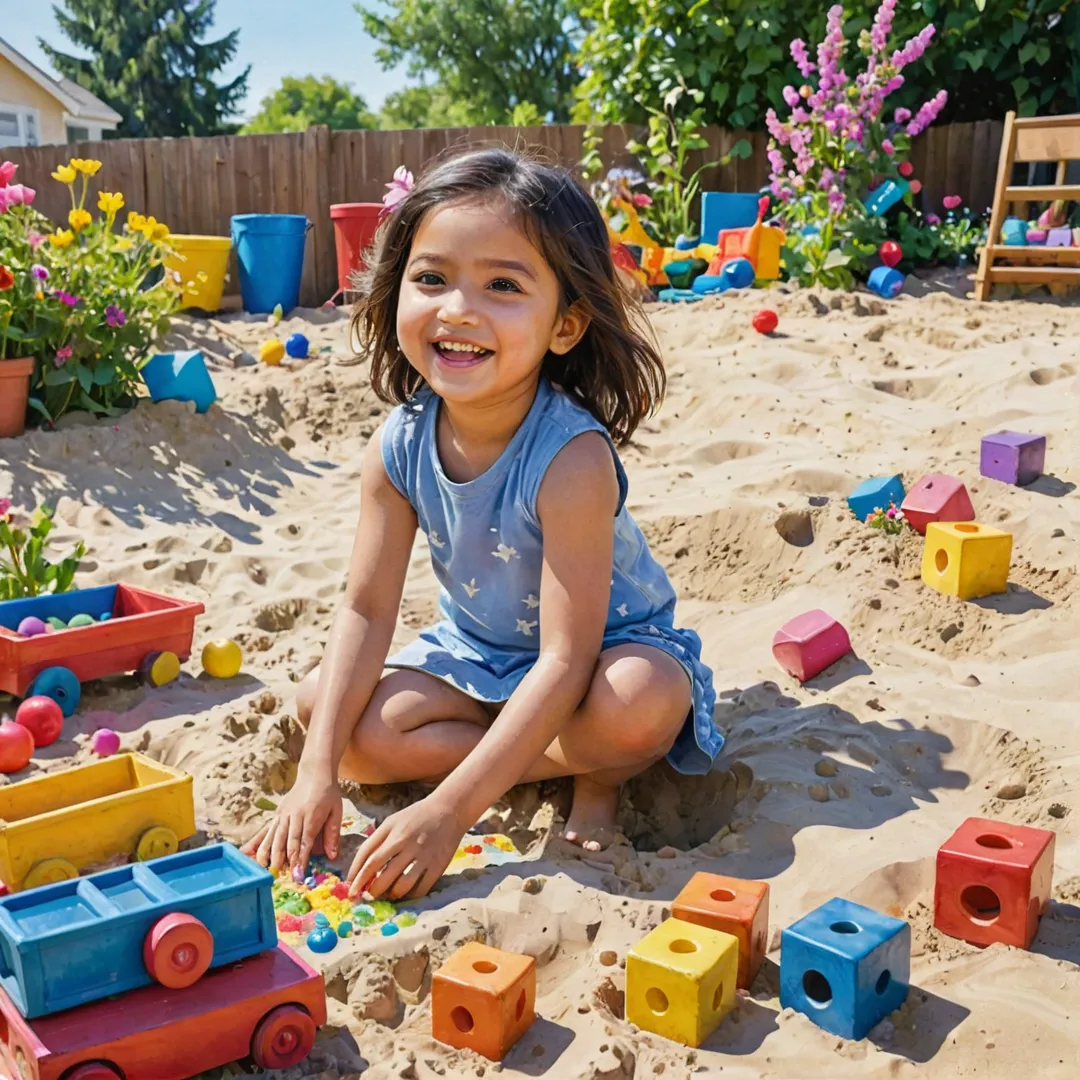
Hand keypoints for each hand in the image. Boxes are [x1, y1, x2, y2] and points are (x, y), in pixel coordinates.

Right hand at [241, 767, 342, 876]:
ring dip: (271, 854)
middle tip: (283, 876)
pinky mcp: (277, 814)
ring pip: (275, 836)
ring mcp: (283, 814)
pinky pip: (267, 830)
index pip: (305, 840)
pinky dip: (258, 842)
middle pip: (288, 840)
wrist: (314, 773)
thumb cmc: (328, 793)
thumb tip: (332, 856)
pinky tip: (249, 853)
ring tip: (267, 869)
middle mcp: (294, 815)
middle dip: (285, 860)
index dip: (301, 858)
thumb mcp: (337, 810)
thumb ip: (333, 833)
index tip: (298, 873)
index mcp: (311, 814)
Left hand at [347, 796, 464, 901]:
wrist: (449, 809)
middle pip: (382, 874)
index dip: (356, 876)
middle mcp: (406, 843)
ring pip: (401, 885)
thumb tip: (361, 869)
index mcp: (392, 830)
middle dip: (370, 891)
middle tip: (366, 898)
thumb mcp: (393, 821)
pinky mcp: (438, 865)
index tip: (350, 889)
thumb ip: (377, 841)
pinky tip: (404, 894)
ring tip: (386, 896)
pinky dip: (410, 896)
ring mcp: (423, 855)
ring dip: (390, 895)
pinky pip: (420, 888)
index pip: (368, 857)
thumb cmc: (416, 816)